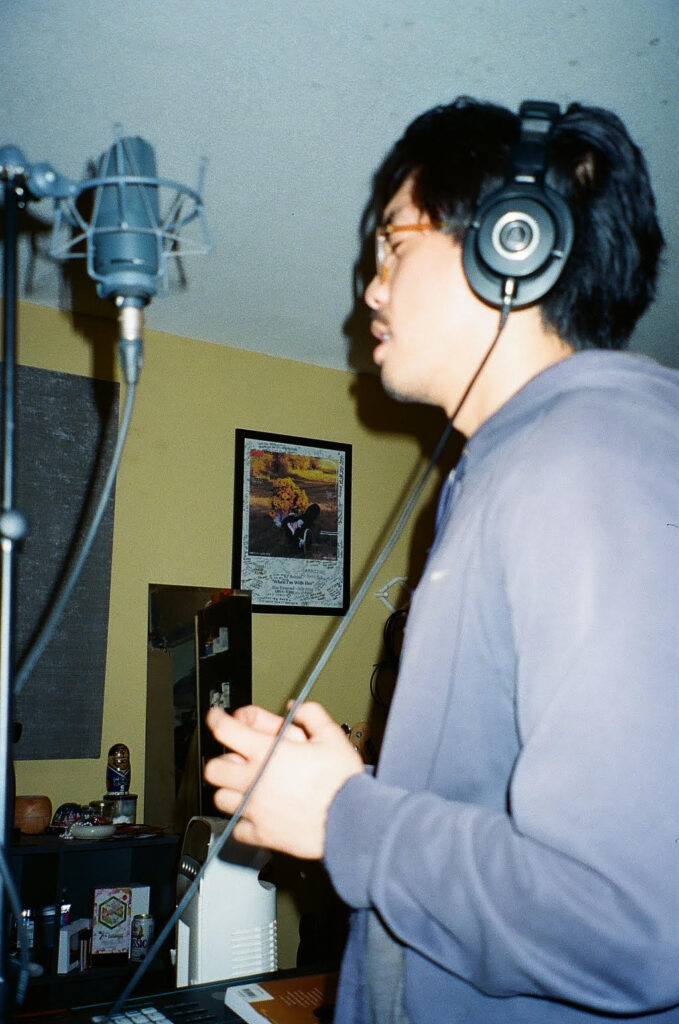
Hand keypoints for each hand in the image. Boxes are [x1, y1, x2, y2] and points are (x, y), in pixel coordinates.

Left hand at [204, 702, 363, 858]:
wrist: (353, 821)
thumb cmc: (343, 782)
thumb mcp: (331, 736)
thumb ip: (310, 714)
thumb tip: (296, 708)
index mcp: (267, 752)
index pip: (225, 730)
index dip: (217, 719)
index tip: (216, 718)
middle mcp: (255, 780)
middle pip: (214, 768)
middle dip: (222, 760)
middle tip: (235, 758)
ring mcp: (255, 809)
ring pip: (220, 798)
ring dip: (229, 790)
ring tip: (245, 786)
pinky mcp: (262, 834)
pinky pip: (237, 828)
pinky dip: (241, 820)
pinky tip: (255, 814)